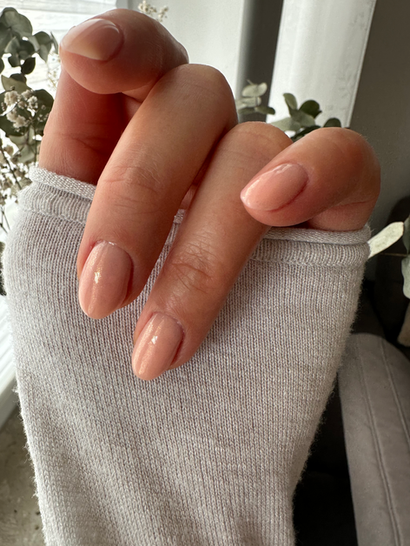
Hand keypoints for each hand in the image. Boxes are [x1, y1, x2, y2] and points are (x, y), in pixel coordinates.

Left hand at [39, 9, 379, 379]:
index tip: (88, 57)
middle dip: (137, 197)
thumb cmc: (101, 355)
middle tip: (106, 293)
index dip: (119, 46)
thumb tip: (74, 99)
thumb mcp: (51, 267)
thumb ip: (62, 182)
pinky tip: (273, 209)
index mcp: (129, 148)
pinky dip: (312, 172)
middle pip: (186, 104)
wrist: (160, 437)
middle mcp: (200, 151)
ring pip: (251, 151)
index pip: (133, 64)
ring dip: (202, 252)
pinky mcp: (322, 216)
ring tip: (168, 341)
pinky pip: (343, 158)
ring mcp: (264, 179)